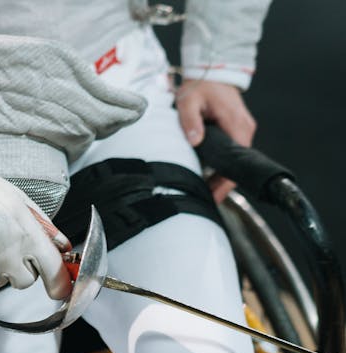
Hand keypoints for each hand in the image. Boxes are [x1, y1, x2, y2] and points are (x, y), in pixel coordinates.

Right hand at [0, 153, 71, 299]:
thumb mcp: (17, 200)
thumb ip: (43, 226)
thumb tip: (63, 247)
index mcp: (26, 234)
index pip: (53, 270)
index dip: (59, 284)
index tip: (60, 290)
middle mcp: (7, 255)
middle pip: (25, 281)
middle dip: (20, 270)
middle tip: (4, 248)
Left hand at [176, 79, 256, 201]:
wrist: (212, 73)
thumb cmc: (201, 86)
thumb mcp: (189, 101)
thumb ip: (191, 121)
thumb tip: (195, 140)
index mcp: (236, 124)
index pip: (237, 161)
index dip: (225, 181)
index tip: (214, 195)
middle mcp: (244, 129)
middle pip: (238, 164)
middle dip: (222, 184)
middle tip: (205, 198)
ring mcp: (242, 130)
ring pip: (235, 160)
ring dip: (221, 175)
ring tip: (204, 190)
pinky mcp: (237, 130)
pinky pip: (232, 153)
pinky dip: (222, 165)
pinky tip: (208, 174)